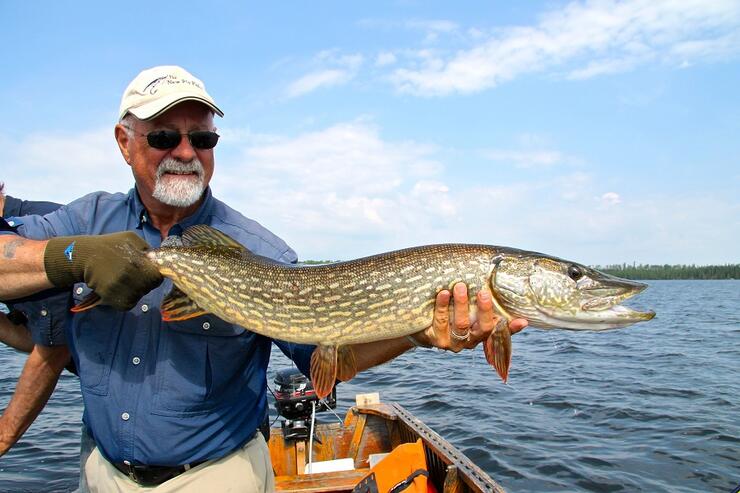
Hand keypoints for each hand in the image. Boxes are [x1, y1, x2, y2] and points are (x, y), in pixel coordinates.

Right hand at [43, 232, 161, 310]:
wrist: (84, 255)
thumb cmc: (111, 246)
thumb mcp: (132, 239)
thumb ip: (148, 250)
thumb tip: (159, 261)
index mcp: (139, 261)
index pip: (157, 277)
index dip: (152, 275)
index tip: (145, 272)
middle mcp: (130, 274)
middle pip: (148, 288)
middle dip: (143, 283)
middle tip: (131, 276)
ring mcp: (120, 287)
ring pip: (138, 296)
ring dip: (133, 291)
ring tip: (121, 280)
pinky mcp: (111, 298)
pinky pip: (127, 304)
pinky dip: (123, 299)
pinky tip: (115, 288)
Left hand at [412, 282, 526, 351]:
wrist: (420, 326)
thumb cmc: (449, 312)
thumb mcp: (467, 308)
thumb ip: (482, 301)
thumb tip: (500, 280)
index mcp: (481, 333)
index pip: (501, 331)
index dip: (512, 328)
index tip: (522, 320)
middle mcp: (470, 341)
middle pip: (483, 328)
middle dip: (485, 310)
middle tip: (483, 291)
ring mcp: (453, 342)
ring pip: (461, 325)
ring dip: (461, 304)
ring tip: (460, 286)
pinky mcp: (436, 340)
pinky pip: (440, 322)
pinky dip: (443, 306)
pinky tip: (443, 293)